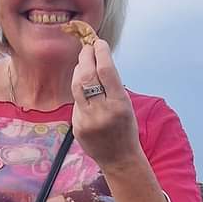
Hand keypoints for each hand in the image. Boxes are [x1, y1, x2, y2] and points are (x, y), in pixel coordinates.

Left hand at [71, 38, 141, 173]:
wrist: (120, 159)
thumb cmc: (126, 129)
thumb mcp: (126, 105)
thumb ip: (112, 85)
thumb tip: (97, 60)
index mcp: (119, 104)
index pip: (106, 71)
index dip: (100, 53)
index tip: (99, 43)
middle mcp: (102, 111)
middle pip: (87, 75)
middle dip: (86, 57)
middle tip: (87, 48)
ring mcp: (87, 120)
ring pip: (76, 86)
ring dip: (79, 70)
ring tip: (83, 63)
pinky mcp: (77, 127)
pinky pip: (76, 102)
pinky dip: (79, 92)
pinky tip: (84, 89)